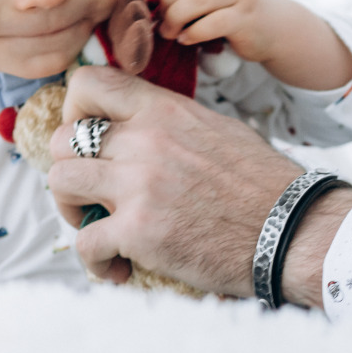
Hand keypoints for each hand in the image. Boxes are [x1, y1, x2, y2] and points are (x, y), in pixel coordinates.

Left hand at [46, 65, 351, 297]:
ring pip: (60, 183)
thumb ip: (172, 126)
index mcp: (166, 112)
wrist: (292, 228)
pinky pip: (84, 243)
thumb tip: (141, 129)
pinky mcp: (139, 230)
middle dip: (70, 171)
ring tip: (99, 229)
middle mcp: (147, 140)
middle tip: (91, 197)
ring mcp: (139, 184)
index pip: (90, 83)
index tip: (85, 138)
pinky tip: (120, 269)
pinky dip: (96, 263)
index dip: (73, 109)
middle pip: (63, 139)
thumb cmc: (262, 186)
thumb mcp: (219, 131)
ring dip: (71, 211)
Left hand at [157, 0, 351, 90]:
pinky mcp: (246, 18)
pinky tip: (187, 40)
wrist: (278, 29)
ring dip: (176, 20)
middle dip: (167, 6)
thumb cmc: (237, 15)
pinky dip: (193, 34)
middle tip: (162, 26)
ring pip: (197, 1)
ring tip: (171, 34)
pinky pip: (211, 23)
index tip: (163, 10)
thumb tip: (152, 3)